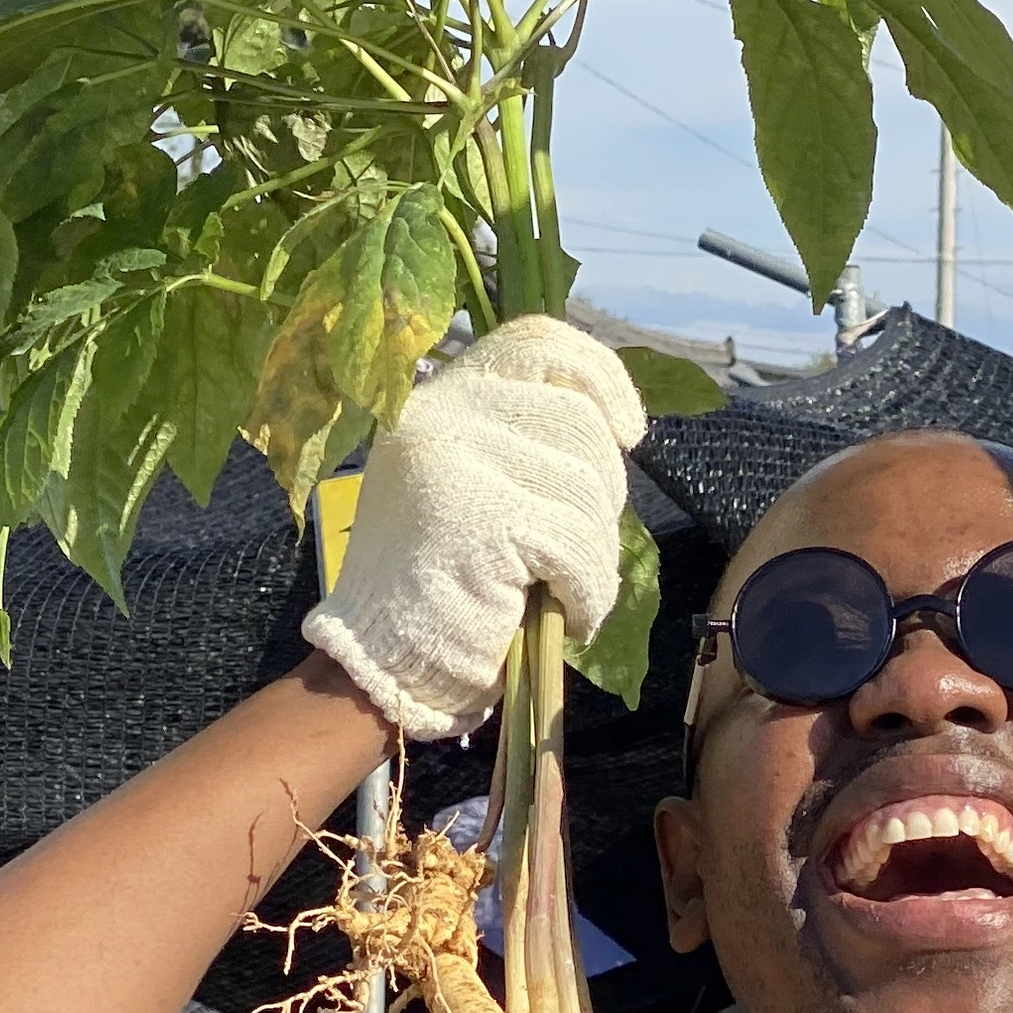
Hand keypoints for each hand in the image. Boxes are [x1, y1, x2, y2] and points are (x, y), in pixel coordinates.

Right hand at [304, 316, 646, 738]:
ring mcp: (452, 459)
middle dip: (602, 493)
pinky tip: (566, 616)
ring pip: (585, 485)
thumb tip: (612, 426)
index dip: (600, 376)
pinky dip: (590, 590)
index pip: (537, 344)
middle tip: (574, 552)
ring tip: (562, 591)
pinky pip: (578, 542)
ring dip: (596, 553)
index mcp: (439, 398)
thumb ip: (522, 443)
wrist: (383, 667)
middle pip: (578, 420)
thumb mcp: (473, 487)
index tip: (629, 431)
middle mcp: (439, 413)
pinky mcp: (475, 515)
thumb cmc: (442, 590)